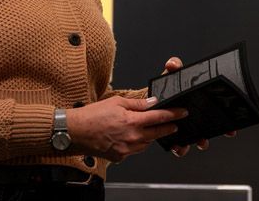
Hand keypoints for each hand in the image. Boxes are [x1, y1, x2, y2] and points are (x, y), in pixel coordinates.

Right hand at [66, 96, 186, 162]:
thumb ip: (136, 104)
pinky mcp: (121, 157)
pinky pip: (134, 149)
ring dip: (149, 135)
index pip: (159, 117)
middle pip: (157, 133)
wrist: (75, 132)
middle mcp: (132, 138)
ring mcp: (127, 150)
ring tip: (144, 127)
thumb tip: (151, 103)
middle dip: (167, 127)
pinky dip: (136, 143)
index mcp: (132, 122)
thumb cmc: (92, 116)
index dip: (173, 115)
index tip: (183, 113)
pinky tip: (128, 135)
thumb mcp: (115, 102)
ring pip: (146, 143)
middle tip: (174, 123)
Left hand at [161, 56, 236, 156]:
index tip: (231, 130)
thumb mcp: (173, 74)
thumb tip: (173, 64)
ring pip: (195, 140)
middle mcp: (195, 118)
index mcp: (198, 104)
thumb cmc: (167, 85)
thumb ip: (174, 66)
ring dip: (197, 144)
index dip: (227, 125)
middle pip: (208, 130)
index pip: (217, 114)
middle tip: (210, 137)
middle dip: (212, 136)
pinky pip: (179, 144)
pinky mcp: (173, 134)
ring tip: (193, 143)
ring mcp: (186, 127)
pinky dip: (179, 148)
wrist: (152, 96)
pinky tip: (176, 146)